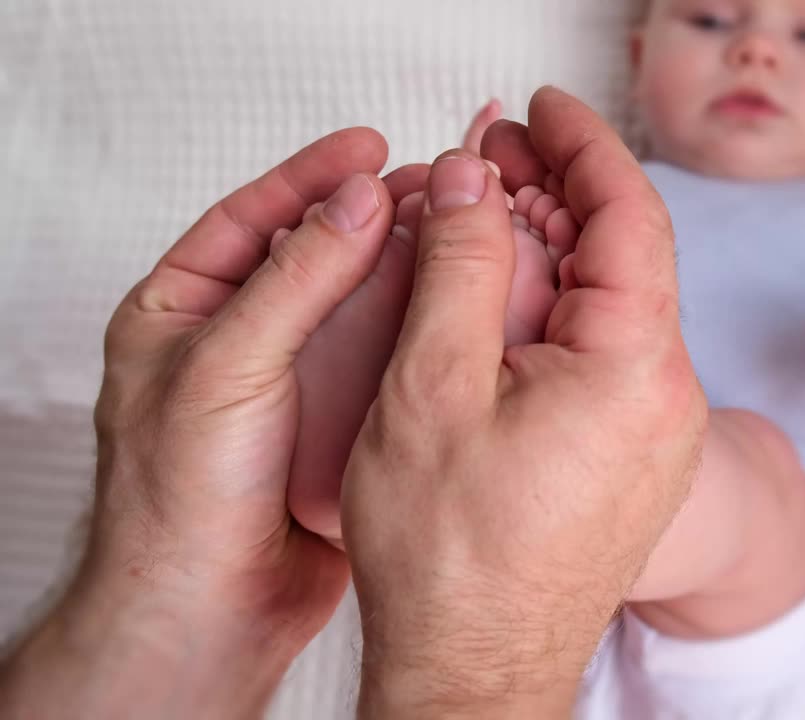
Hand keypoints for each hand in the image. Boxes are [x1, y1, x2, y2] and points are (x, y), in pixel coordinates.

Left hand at [1, 128, 398, 717]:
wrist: (210, 608)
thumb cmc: (179, 498)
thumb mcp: (226, 365)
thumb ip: (294, 280)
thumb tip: (357, 203)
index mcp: (180, 312)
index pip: (251, 218)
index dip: (311, 176)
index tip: (371, 147)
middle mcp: (239, 340)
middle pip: (314, 254)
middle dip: (372, 218)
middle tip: (434, 186)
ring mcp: (292, 383)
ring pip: (356, 308)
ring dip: (404, 271)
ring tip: (457, 235)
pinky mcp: (337, 423)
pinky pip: (382, 362)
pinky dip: (418, 332)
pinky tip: (458, 309)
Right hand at [343, 87, 706, 715]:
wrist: (477, 669)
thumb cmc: (451, 556)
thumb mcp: (432, 388)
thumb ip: (463, 267)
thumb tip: (477, 180)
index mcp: (636, 370)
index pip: (629, 215)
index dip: (584, 145)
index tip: (544, 107)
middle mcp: (668, 397)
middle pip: (625, 255)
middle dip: (559, 192)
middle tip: (490, 156)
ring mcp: (656, 432)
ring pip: (612, 305)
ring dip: (553, 252)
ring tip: (485, 217)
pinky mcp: (632, 457)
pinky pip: (606, 354)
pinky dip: (559, 310)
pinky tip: (504, 299)